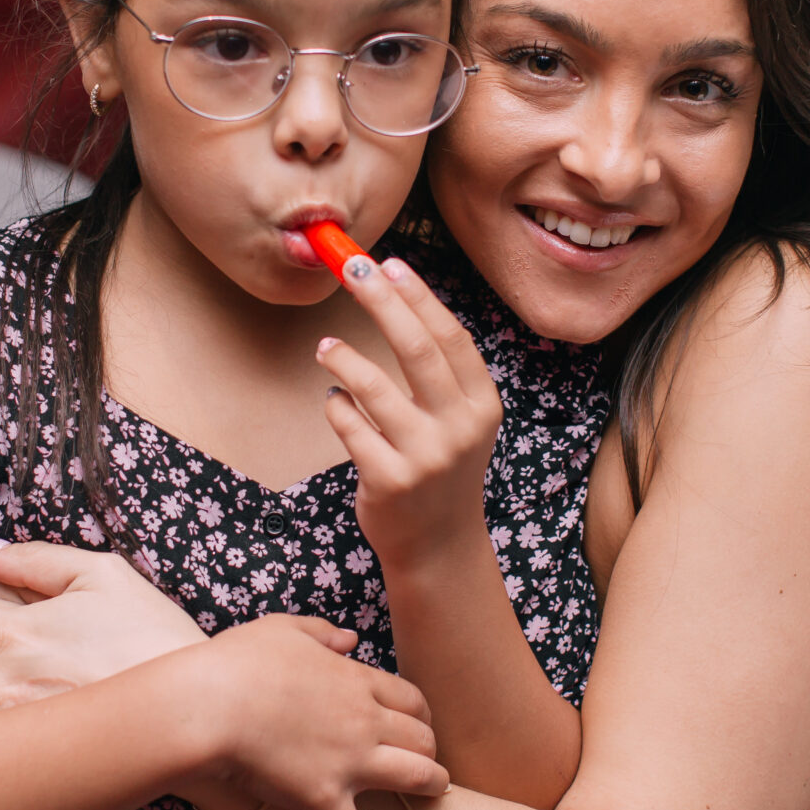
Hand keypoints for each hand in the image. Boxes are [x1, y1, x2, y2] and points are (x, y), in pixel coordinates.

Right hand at [185, 614, 446, 809]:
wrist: (208, 706)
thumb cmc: (237, 663)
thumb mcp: (282, 630)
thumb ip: (321, 633)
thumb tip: (350, 639)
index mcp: (354, 681)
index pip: (411, 699)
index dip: (421, 715)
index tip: (419, 725)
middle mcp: (363, 721)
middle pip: (422, 737)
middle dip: (430, 750)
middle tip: (427, 761)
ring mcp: (348, 761)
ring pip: (416, 777)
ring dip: (431, 786)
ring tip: (436, 794)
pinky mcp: (323, 798)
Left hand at [316, 255, 502, 567]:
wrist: (438, 545)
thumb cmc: (441, 467)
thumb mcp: (461, 421)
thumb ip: (441, 372)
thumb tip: (397, 296)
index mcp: (482, 405)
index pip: (450, 336)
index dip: (418, 296)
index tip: (390, 264)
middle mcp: (459, 429)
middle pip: (415, 347)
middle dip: (380, 300)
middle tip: (350, 268)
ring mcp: (425, 457)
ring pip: (371, 386)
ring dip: (342, 357)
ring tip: (326, 347)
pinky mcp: (389, 480)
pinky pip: (348, 424)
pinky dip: (336, 405)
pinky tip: (336, 402)